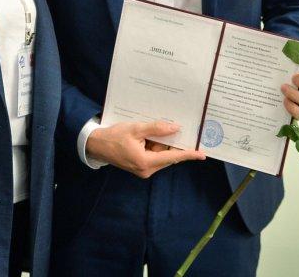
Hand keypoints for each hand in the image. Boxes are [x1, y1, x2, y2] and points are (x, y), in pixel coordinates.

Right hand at [85, 121, 205, 178]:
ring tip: (157, 129)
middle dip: (173, 143)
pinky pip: (154, 155)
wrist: (96, 145)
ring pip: (161, 155)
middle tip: (181, 128)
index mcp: (145, 162)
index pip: (172, 157)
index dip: (188, 154)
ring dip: (162, 143)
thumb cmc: (114, 136)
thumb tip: (175, 128)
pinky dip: (155, 145)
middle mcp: (146, 170)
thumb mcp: (136, 129)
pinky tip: (152, 135)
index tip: (202, 154)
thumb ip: (156, 129)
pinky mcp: (140, 166)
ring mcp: (143, 170)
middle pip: (167, 156)